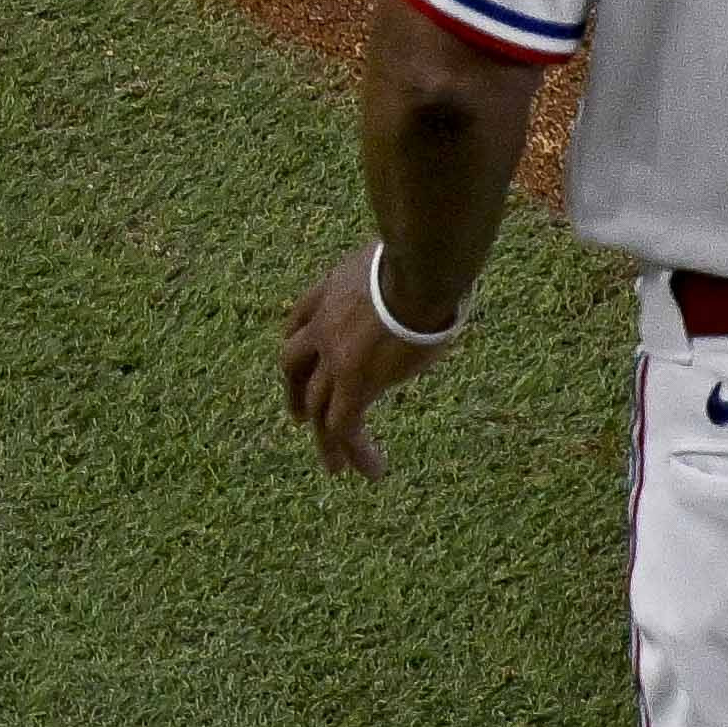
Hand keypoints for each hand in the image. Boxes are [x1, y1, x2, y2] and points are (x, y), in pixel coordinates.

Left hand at [280, 244, 454, 478]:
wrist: (423, 270)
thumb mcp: (400, 259)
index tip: (304, 359)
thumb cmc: (427, 256)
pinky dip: (352, 451)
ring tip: (335, 467)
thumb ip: (400, 271)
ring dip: (325, 440)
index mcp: (331, 289)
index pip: (300, 318)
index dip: (300, 342)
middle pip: (294, 365)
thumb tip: (432, 271)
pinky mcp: (355, 382)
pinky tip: (372, 470)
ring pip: (317, 406)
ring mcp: (334, 356)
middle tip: (298, 416)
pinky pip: (344, 425)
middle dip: (295, 393)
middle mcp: (323, 324)